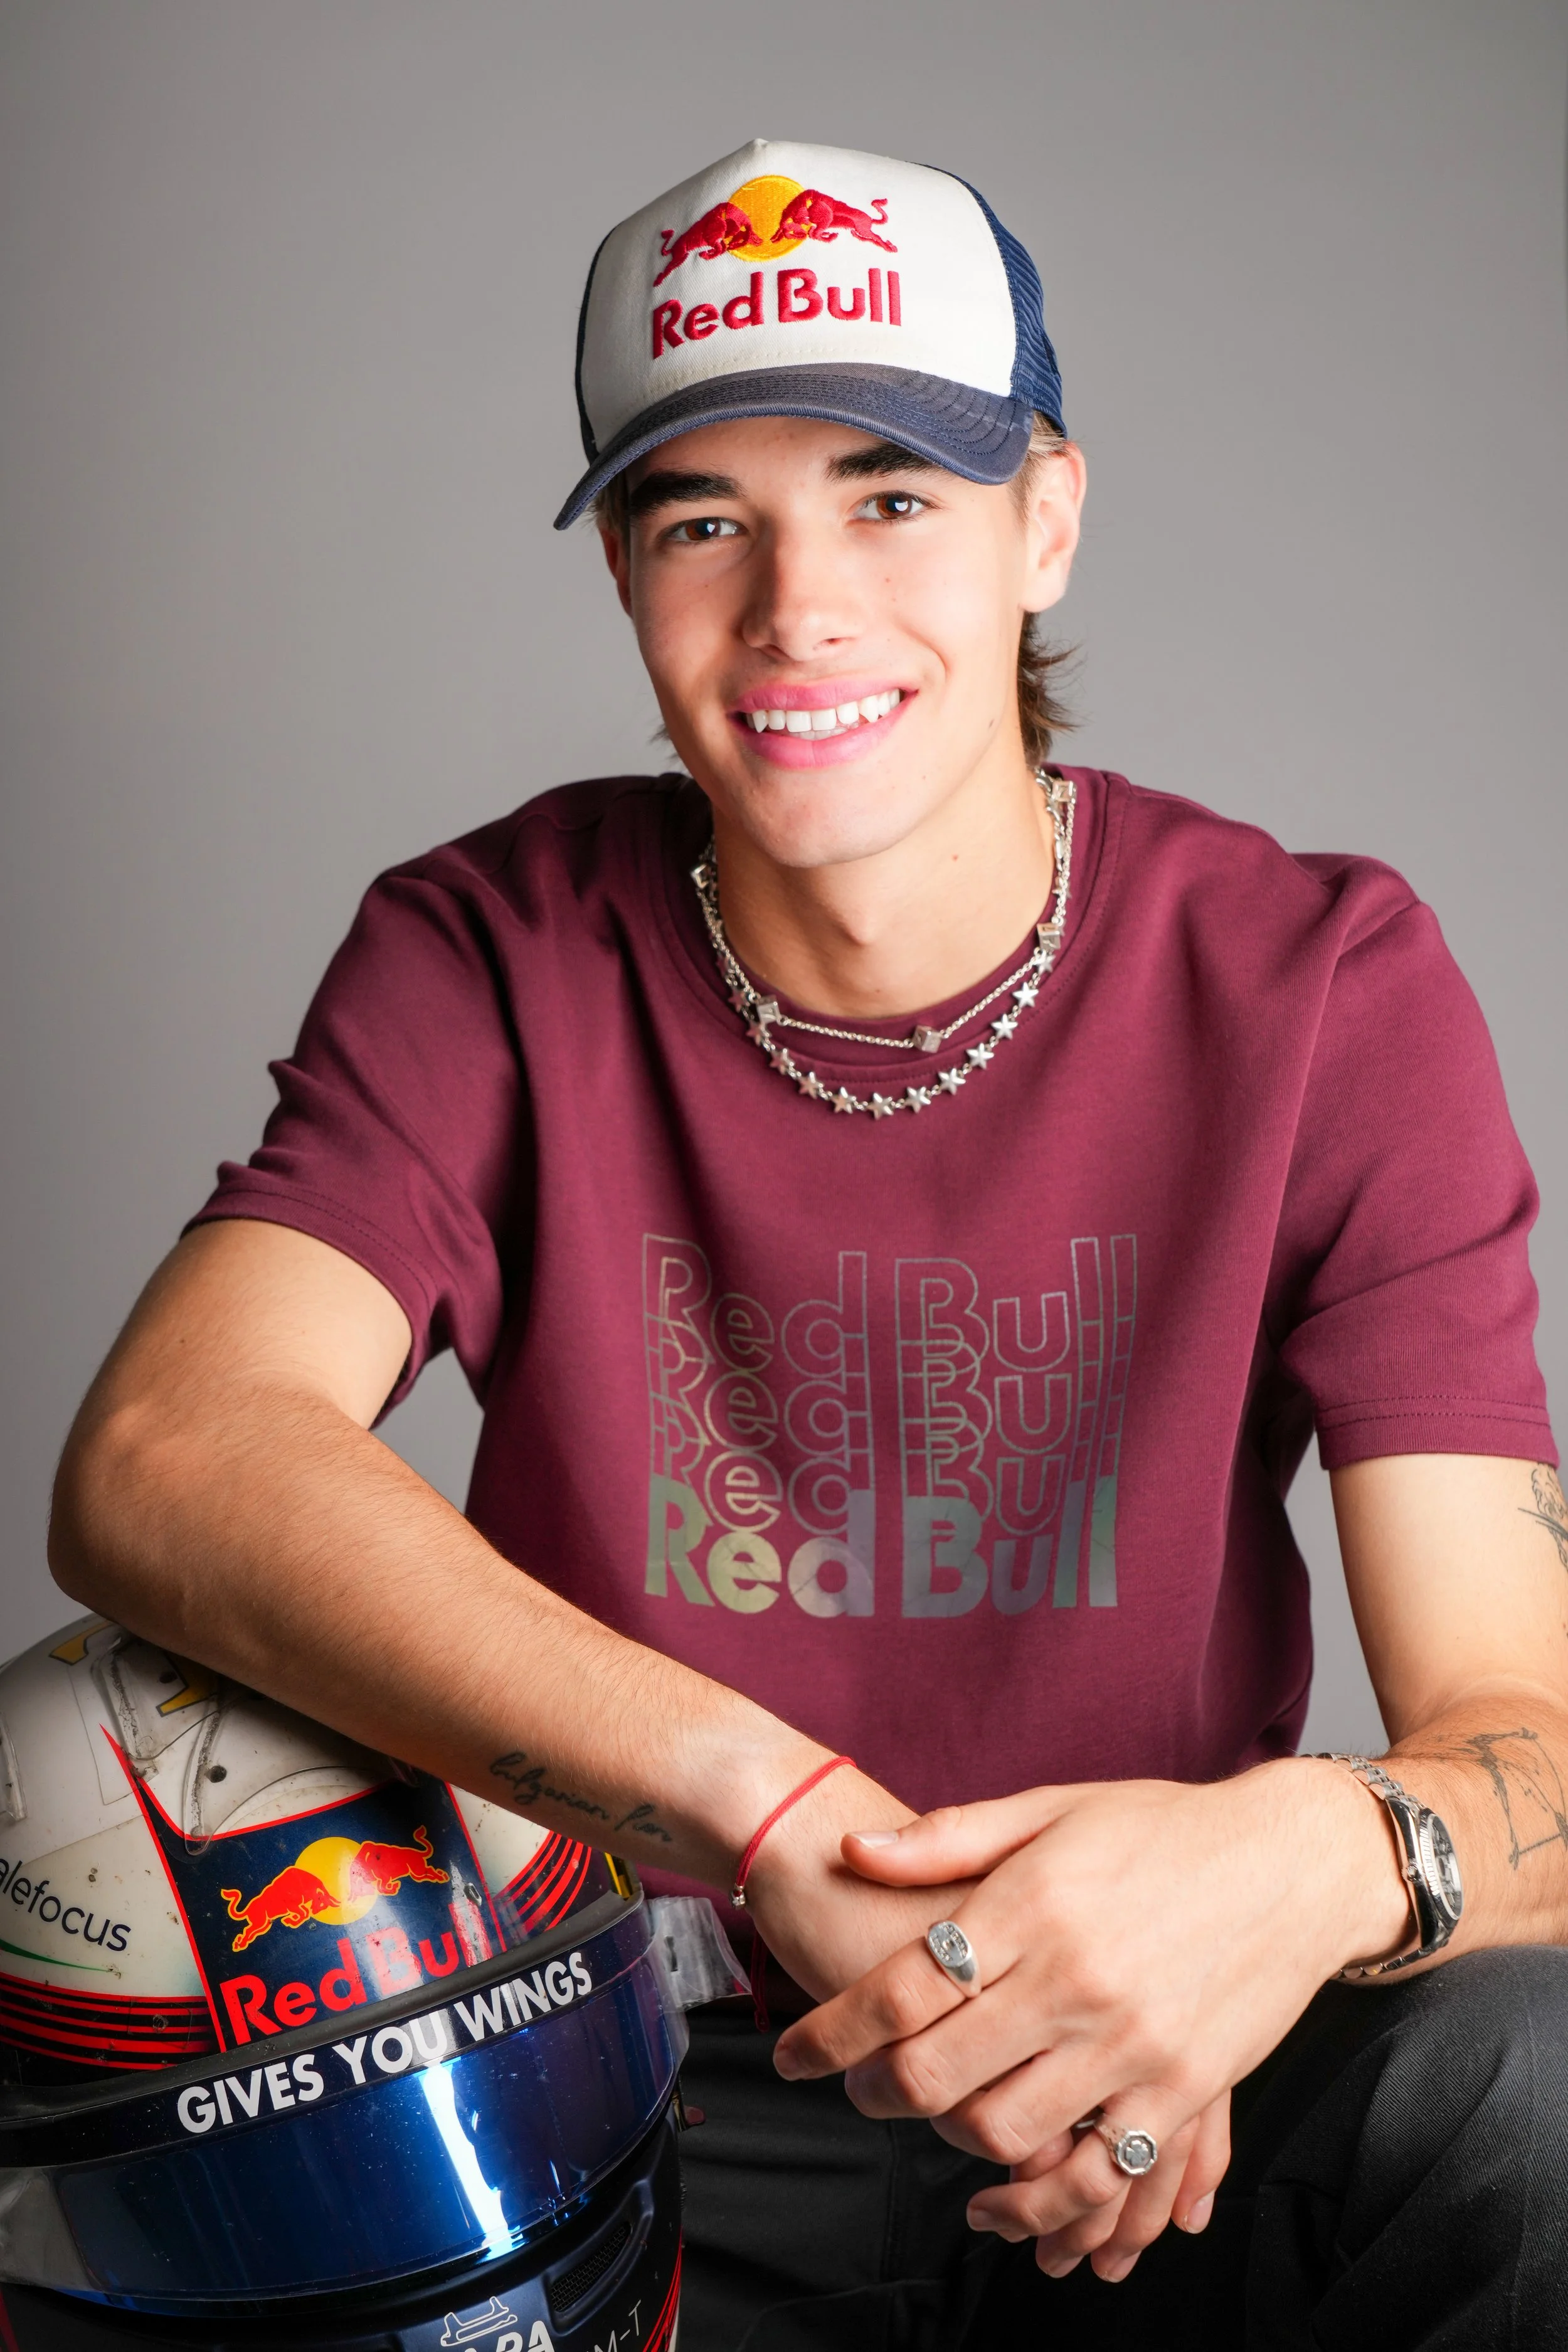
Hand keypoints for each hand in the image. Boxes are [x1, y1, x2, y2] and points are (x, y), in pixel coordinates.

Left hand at [773, 1767, 1407, 2274]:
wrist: (1294, 1864)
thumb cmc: (1166, 1828)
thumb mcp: (1054, 1808)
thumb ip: (950, 1837)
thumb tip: (855, 1849)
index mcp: (1035, 1905)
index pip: (903, 1988)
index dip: (833, 2034)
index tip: (798, 2055)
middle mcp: (1077, 1980)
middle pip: (937, 2071)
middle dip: (874, 2092)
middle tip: (856, 2088)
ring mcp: (1131, 2043)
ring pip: (1004, 2132)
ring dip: (945, 2144)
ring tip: (928, 2124)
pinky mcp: (1182, 2090)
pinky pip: (1094, 2172)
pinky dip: (1038, 2198)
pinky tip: (1004, 2192)